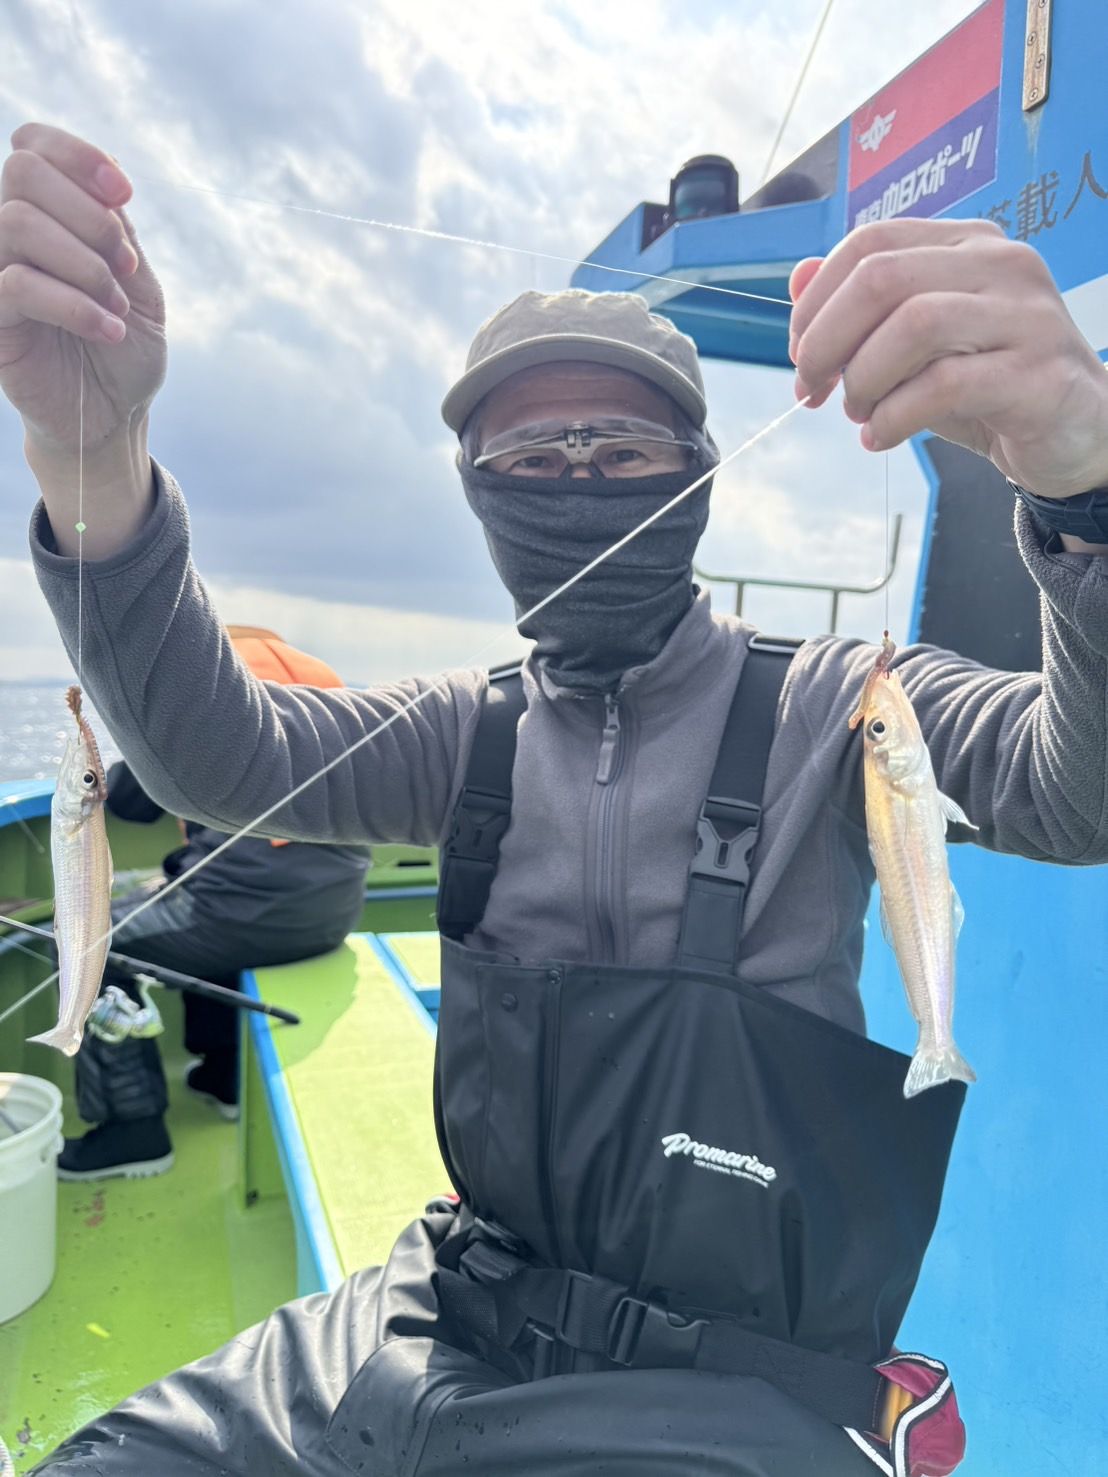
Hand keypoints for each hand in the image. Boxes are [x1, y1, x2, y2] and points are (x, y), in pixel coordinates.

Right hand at [0, 123, 166, 458]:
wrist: (115, 414)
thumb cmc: (124, 345)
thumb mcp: (137, 279)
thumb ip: (116, 224)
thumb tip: (109, 169)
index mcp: (45, 214)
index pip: (32, 145)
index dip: (78, 155)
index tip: (125, 195)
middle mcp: (9, 234)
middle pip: (23, 173)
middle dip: (91, 216)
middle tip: (126, 267)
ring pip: (18, 223)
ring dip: (87, 265)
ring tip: (116, 306)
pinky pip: (16, 284)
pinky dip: (75, 305)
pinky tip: (108, 329)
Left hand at [788, 218, 1107, 500]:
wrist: (1077, 432)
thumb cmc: (990, 385)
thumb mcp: (918, 345)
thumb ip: (863, 309)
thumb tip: (798, 278)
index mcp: (967, 244)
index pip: (869, 244)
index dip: (816, 302)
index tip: (800, 357)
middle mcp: (1001, 264)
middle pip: (881, 278)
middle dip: (826, 341)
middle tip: (812, 390)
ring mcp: (1025, 314)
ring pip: (913, 325)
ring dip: (863, 379)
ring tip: (858, 415)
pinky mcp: (1036, 373)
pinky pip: (944, 385)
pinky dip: (895, 417)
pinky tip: (880, 437)